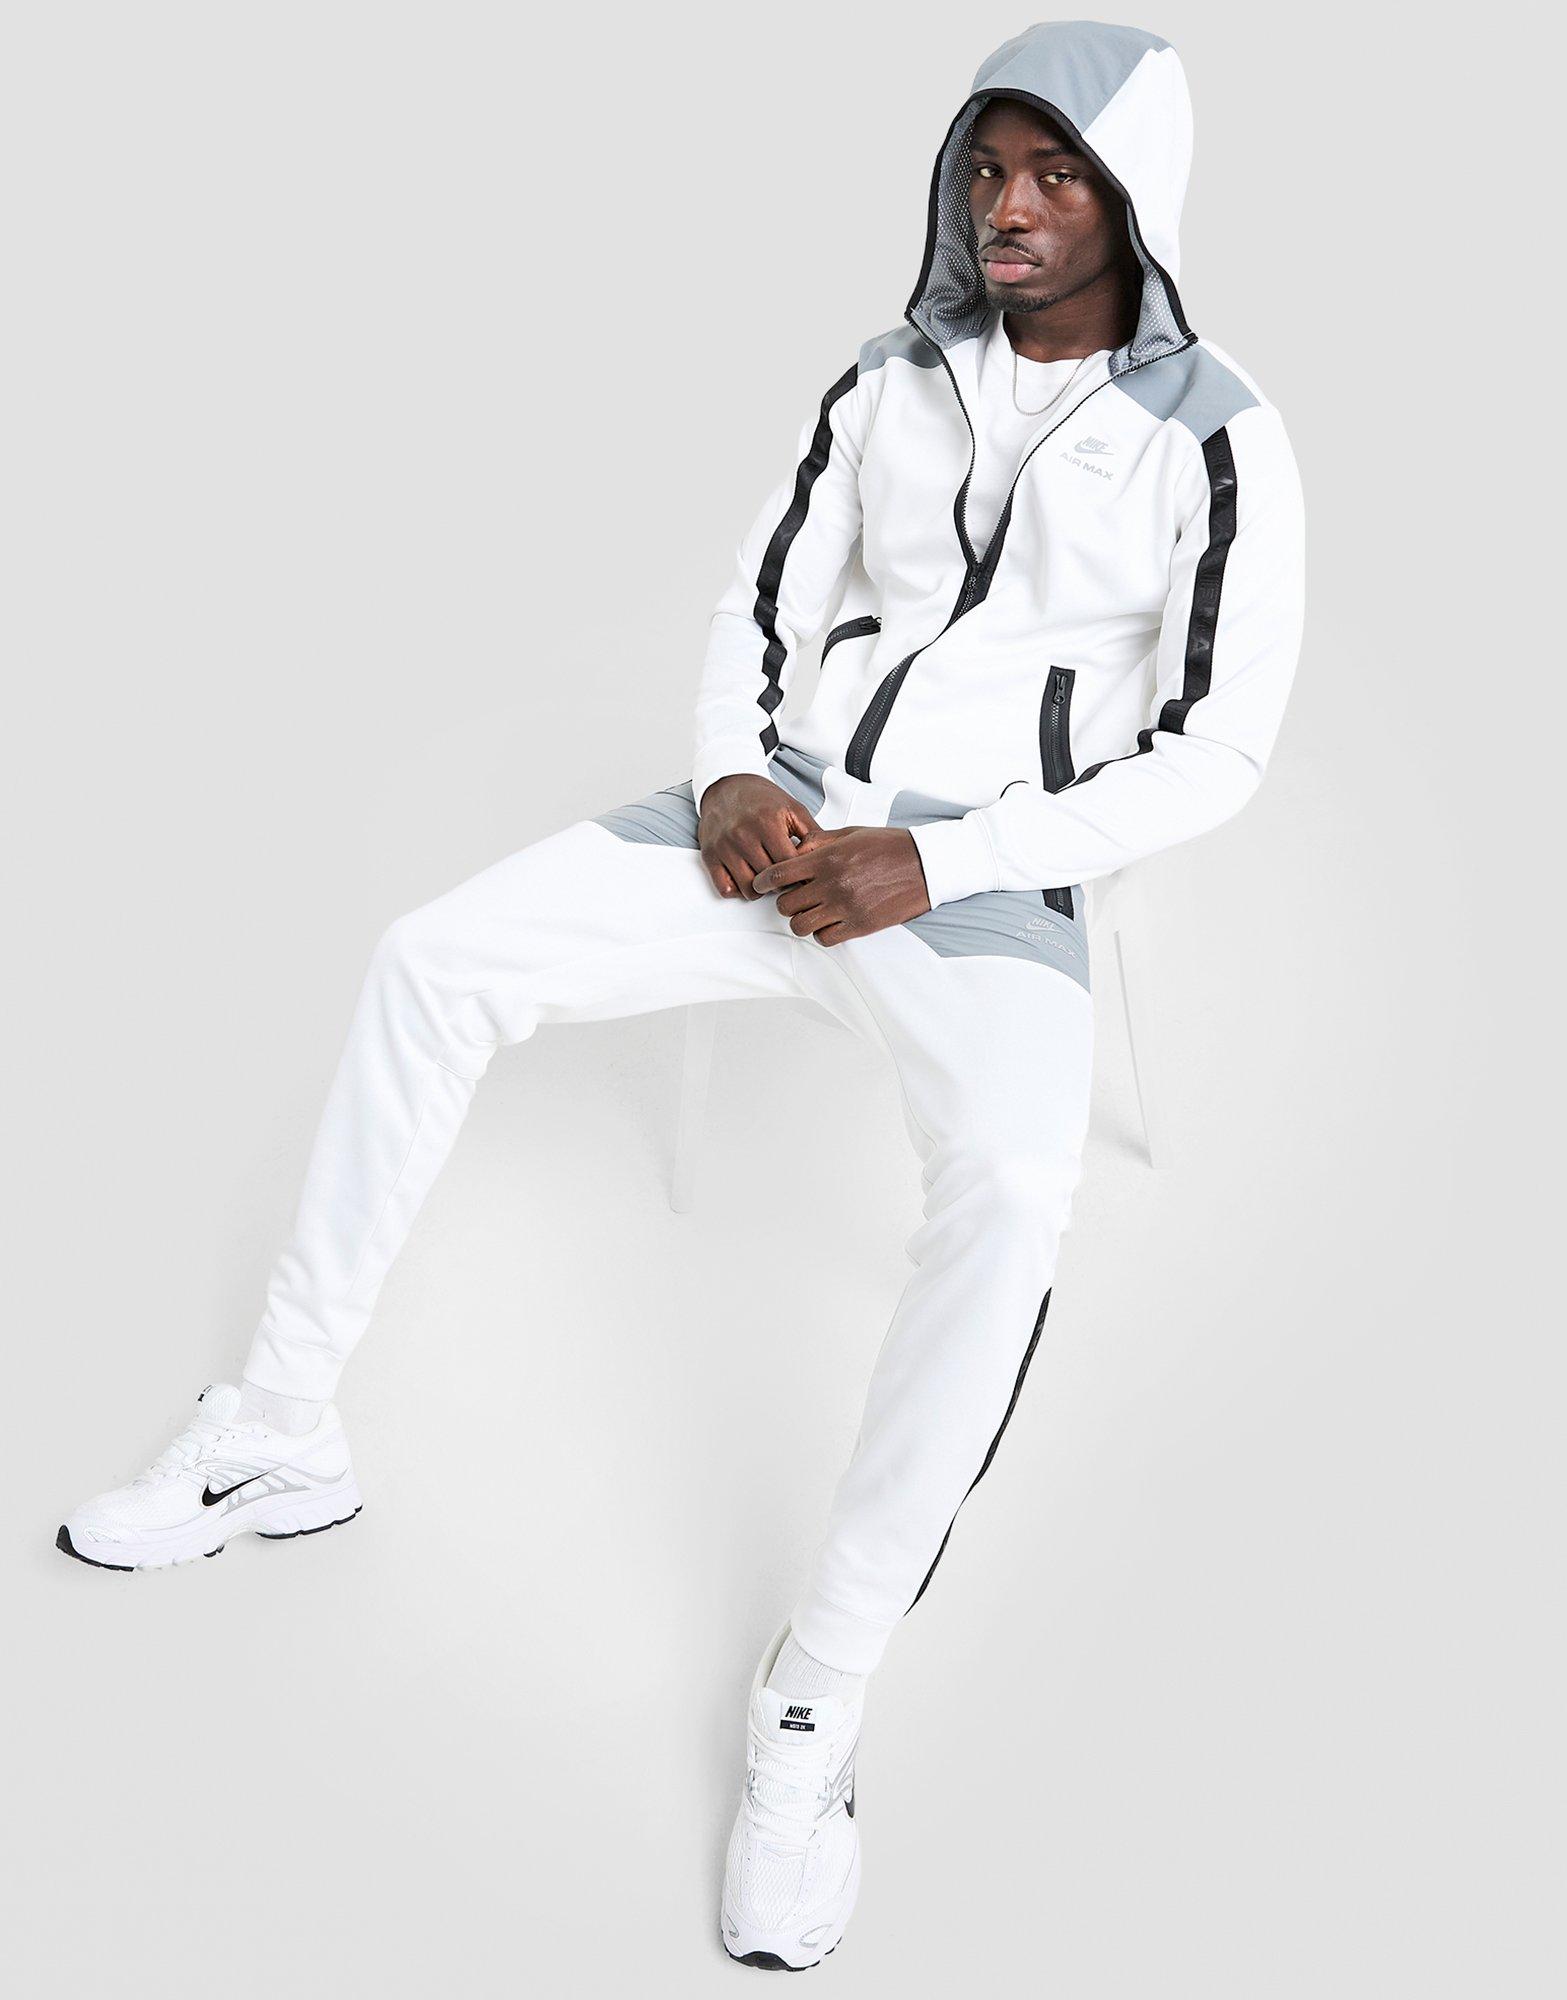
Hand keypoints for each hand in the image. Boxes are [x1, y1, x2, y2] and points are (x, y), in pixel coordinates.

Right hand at [698, 775, 820, 898]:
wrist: (728, 785)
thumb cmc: (761, 799)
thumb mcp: (793, 808)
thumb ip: (813, 832)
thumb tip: (830, 856)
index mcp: (767, 822)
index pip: (788, 865)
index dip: (799, 875)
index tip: (803, 874)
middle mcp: (743, 835)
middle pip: (769, 880)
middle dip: (781, 883)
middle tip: (787, 878)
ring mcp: (724, 846)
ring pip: (748, 888)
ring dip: (760, 890)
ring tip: (767, 879)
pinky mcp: (710, 855)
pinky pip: (725, 888)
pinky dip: (737, 890)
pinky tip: (746, 878)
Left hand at [754, 826, 931, 945]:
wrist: (925, 865)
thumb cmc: (889, 846)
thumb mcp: (851, 834)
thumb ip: (819, 843)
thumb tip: (793, 850)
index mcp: (828, 858)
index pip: (779, 874)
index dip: (762, 881)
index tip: (760, 884)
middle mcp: (833, 884)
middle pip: (785, 904)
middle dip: (785, 901)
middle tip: (794, 897)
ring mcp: (846, 907)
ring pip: (800, 926)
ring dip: (801, 921)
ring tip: (811, 913)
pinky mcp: (860, 925)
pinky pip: (825, 938)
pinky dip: (822, 933)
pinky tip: (829, 923)